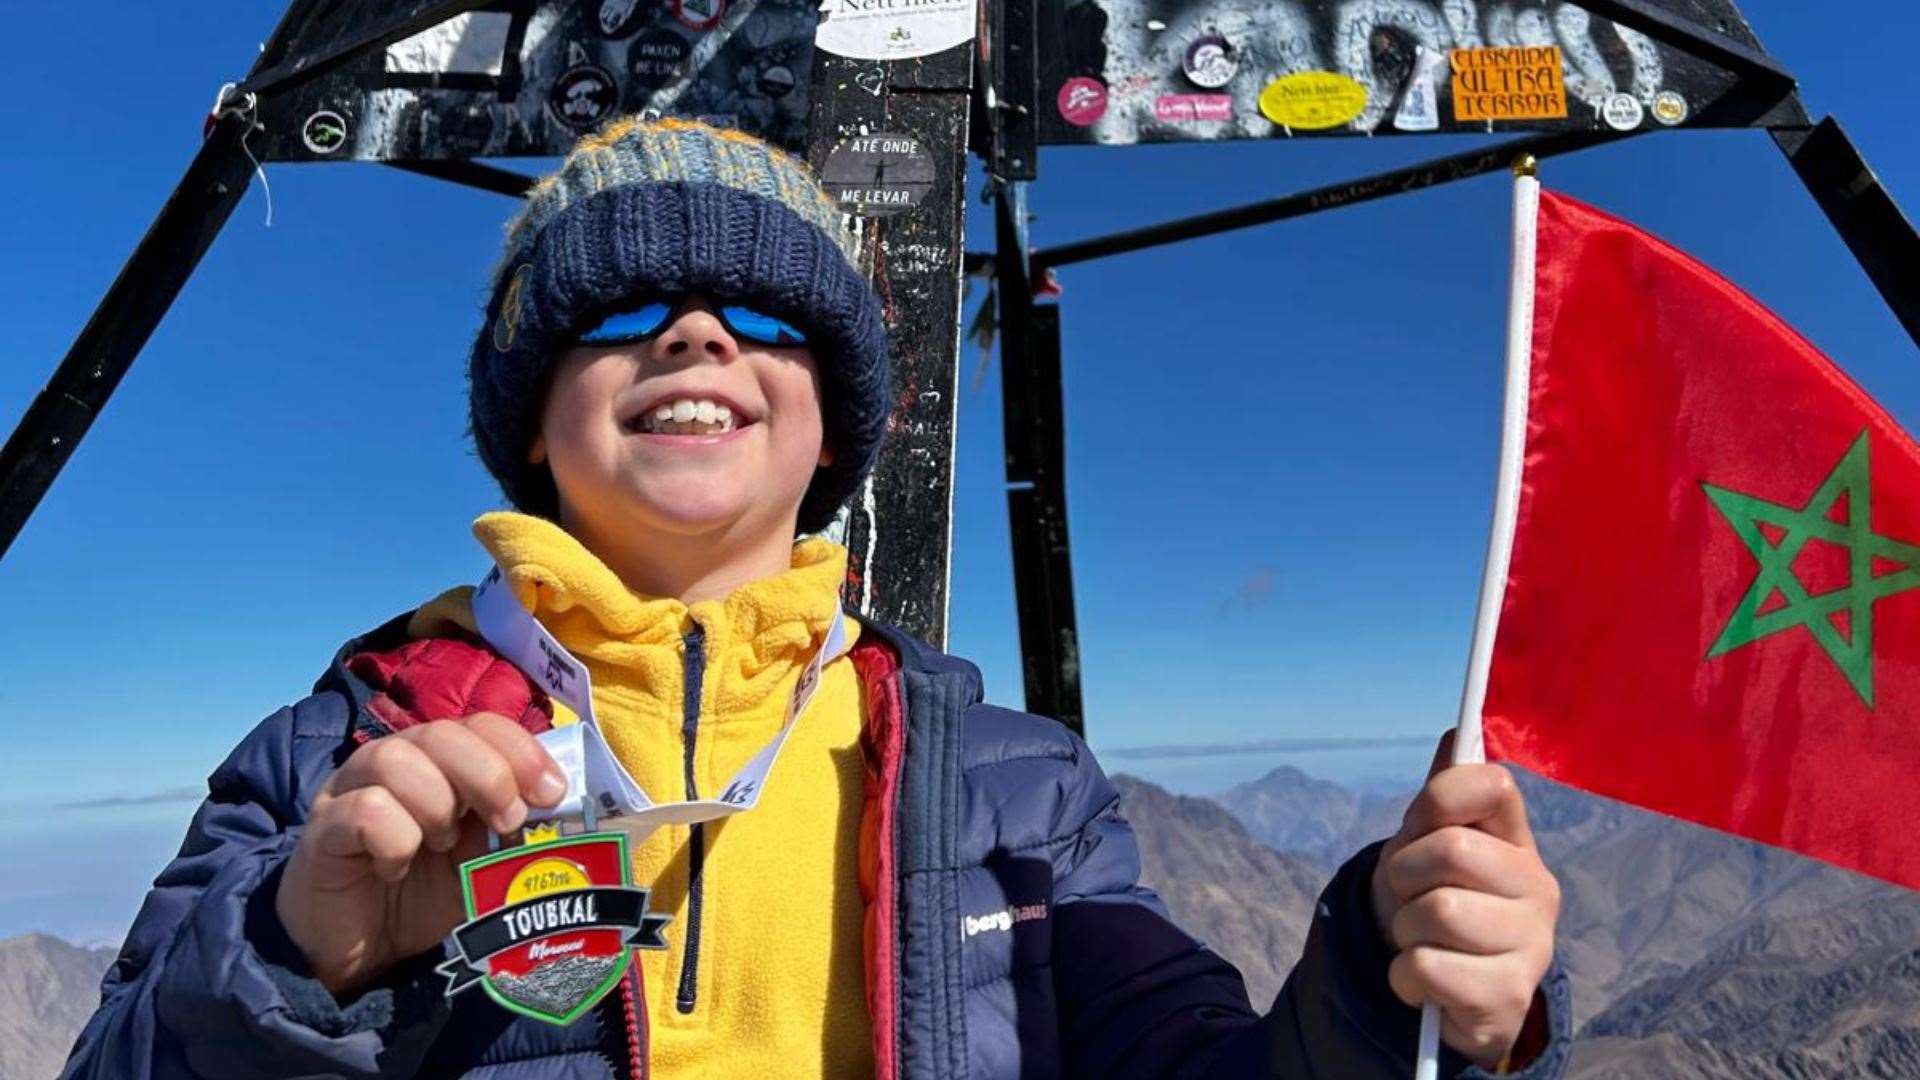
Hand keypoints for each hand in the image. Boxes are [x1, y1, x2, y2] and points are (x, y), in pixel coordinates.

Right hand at [276, 713, 567, 995]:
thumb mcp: (485, 862)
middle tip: (508, 819)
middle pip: (440, 733)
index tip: (553, 792)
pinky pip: (363, 810)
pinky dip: (395, 839)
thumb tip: (564, 810)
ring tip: (442, 845)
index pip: (480, 724)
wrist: (360, 954)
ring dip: (435, 803)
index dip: (520, 749)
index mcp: (438, 762)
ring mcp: (350, 792)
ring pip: (395, 759)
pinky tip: (398, 868)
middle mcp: (392, 763)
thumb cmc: (425, 897)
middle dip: (488, 773)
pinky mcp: (322, 832)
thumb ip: (516, 832)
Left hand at [1370, 731, 1559, 1069]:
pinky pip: (1425, 968)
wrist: (1447, 993)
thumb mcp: (1430, 845)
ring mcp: (1533, 945)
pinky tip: (1424, 982)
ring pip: (1437, 912)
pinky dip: (1404, 977)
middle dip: (1405, 875)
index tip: (1421, 824)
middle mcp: (1539, 888)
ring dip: (1404, 930)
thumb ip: (1443, 795)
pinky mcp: (1510, 996)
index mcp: (1517, 841)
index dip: (1440, 797)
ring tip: (1422, 941)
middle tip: (1411, 897)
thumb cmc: (1436, 902)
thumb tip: (1458, 730)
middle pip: (1450, 849)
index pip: (1492, 784)